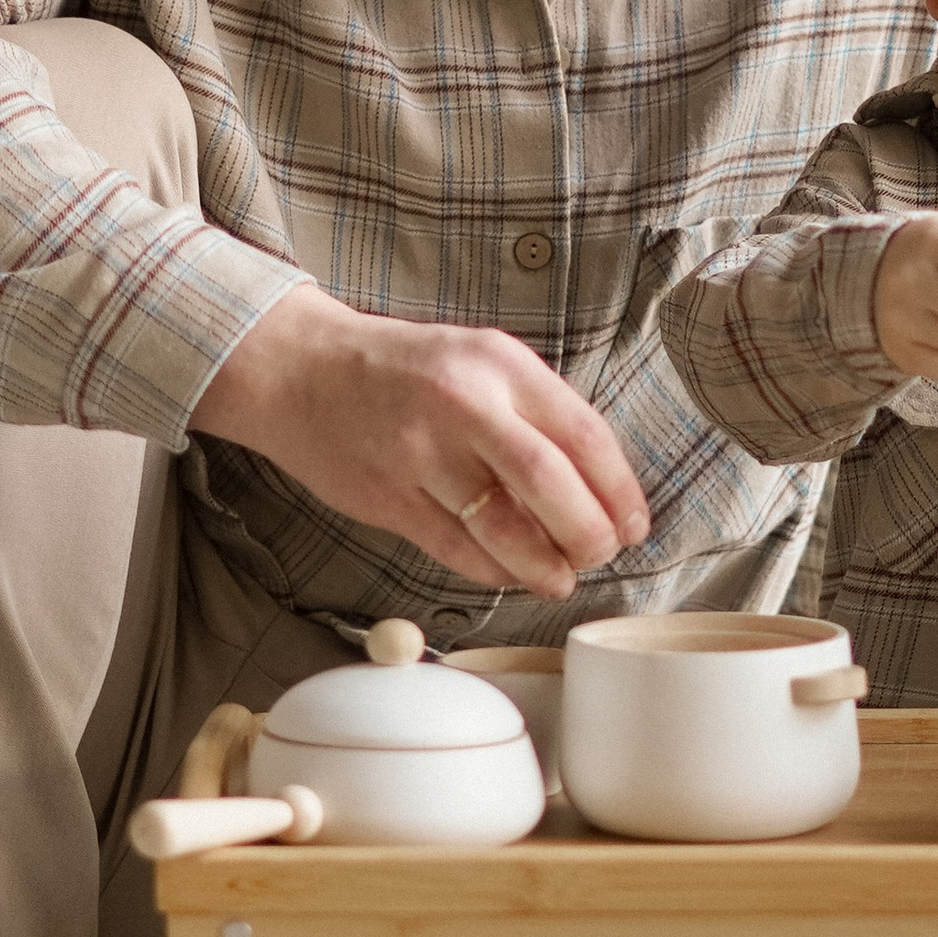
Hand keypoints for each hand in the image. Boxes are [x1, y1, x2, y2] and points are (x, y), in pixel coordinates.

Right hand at [191, 284, 649, 596]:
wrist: (302, 372)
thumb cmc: (405, 370)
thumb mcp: (481, 361)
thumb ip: (536, 412)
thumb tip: (601, 486)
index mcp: (498, 364)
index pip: (582, 433)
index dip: (619, 489)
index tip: (635, 524)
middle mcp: (462, 404)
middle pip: (548, 482)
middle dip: (588, 532)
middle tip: (601, 553)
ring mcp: (421, 454)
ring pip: (502, 527)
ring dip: (544, 564)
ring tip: (561, 576)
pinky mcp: (389, 498)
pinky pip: (457, 550)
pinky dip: (494, 570)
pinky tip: (512, 572)